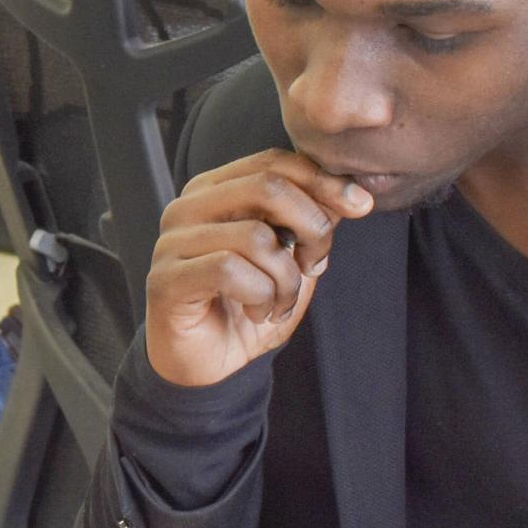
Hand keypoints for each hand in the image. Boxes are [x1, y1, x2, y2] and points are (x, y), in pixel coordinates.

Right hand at [144, 149, 371, 387]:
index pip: (273, 162)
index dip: (323, 180)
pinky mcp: (166, 278)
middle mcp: (187, 207)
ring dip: (285, 279)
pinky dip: (260, 296)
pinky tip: (258, 313)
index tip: (361, 206)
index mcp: (214, 190)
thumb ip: (310, 219)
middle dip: (312, 226)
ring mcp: (172, 242)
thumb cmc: (248, 305)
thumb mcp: (291, 257)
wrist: (211, 365)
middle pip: (266, 187)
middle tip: (316, 264)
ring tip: (280, 303)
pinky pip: (229, 271)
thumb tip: (351, 194)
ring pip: (255, 237)